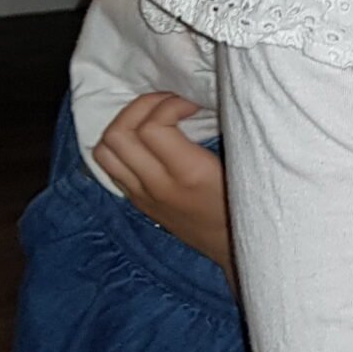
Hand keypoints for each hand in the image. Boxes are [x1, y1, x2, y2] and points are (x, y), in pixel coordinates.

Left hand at [93, 92, 234, 283]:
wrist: (237, 250)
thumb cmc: (248, 204)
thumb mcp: (242, 167)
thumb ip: (223, 135)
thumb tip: (202, 101)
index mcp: (190, 175)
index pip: (153, 128)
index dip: (168, 104)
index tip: (190, 104)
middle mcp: (159, 186)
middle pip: (119, 134)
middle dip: (141, 106)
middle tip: (167, 102)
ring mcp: (143, 196)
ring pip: (105, 149)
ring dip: (124, 124)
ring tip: (152, 117)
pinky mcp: (137, 201)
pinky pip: (110, 166)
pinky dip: (121, 145)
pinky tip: (146, 140)